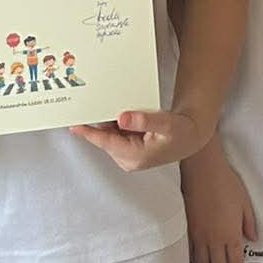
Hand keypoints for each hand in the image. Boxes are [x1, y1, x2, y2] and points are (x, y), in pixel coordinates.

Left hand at [70, 107, 205, 172]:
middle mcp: (128, 160)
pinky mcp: (129, 151)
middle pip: (106, 137)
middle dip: (102, 120)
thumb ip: (144, 121)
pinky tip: (126, 114)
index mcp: (135, 156)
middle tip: (99, 101)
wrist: (189, 138)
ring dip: (111, 121)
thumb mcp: (165, 124)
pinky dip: (117, 124)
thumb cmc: (180, 132)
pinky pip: (116, 135)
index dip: (88, 133)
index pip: (105, 142)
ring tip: (123, 108)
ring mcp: (128, 157)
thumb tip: (121, 118)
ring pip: (110, 135)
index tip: (74, 125)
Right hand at [182, 146, 257, 262]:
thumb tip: (252, 237)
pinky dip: (194, 258)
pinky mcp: (187, 229)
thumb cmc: (225, 183)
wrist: (203, 171)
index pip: (234, 261)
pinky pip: (189, 252)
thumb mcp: (245, 202)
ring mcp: (198, 236)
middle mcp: (214, 239)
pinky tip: (196, 257)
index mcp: (231, 234)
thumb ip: (249, 223)